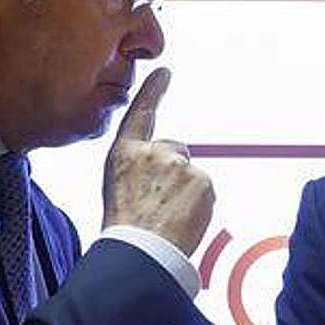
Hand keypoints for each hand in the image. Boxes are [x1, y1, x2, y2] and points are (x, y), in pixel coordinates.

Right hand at [102, 68, 214, 255]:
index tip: (164, 72)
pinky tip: (182, 219)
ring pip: (190, 174)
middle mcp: (153, 152)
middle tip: (157, 203)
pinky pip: (204, 188)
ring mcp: (179, 164)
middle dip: (173, 173)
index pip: (140, 114)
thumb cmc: (126, 225)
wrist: (140, 252)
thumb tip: (170, 165)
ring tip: (166, 216)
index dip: (152, 92)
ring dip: (185, 191)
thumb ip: (142, 168)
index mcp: (125, 153)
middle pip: (176, 152)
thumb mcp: (120, 187)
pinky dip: (198, 203)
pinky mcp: (202, 180)